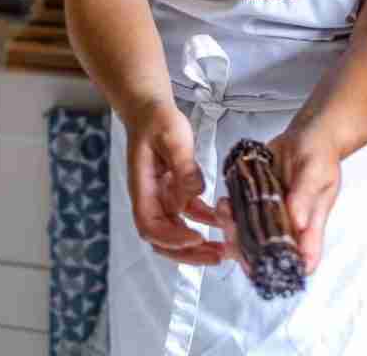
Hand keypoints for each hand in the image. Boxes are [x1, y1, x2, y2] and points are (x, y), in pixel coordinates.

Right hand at [125, 101, 224, 265]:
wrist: (151, 109)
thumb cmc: (157, 120)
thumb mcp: (172, 136)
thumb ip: (183, 166)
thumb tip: (195, 194)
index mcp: (142, 188)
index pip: (150, 225)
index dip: (171, 238)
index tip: (196, 237)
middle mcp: (150, 198)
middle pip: (163, 238)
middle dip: (188, 253)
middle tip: (216, 256)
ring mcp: (162, 197)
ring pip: (178, 230)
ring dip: (199, 243)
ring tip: (224, 249)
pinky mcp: (175, 190)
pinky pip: (190, 213)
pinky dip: (205, 220)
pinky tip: (222, 221)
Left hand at [216, 124, 340, 275]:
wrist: (307, 134)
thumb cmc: (319, 154)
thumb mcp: (316, 173)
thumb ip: (305, 196)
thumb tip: (297, 222)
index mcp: (309, 228)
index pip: (300, 262)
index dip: (280, 269)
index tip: (258, 263)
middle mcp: (289, 226)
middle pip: (267, 253)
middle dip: (245, 247)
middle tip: (233, 230)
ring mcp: (271, 214)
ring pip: (249, 235)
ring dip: (233, 229)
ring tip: (225, 211)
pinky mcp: (256, 198)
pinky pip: (241, 212)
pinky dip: (229, 212)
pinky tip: (223, 204)